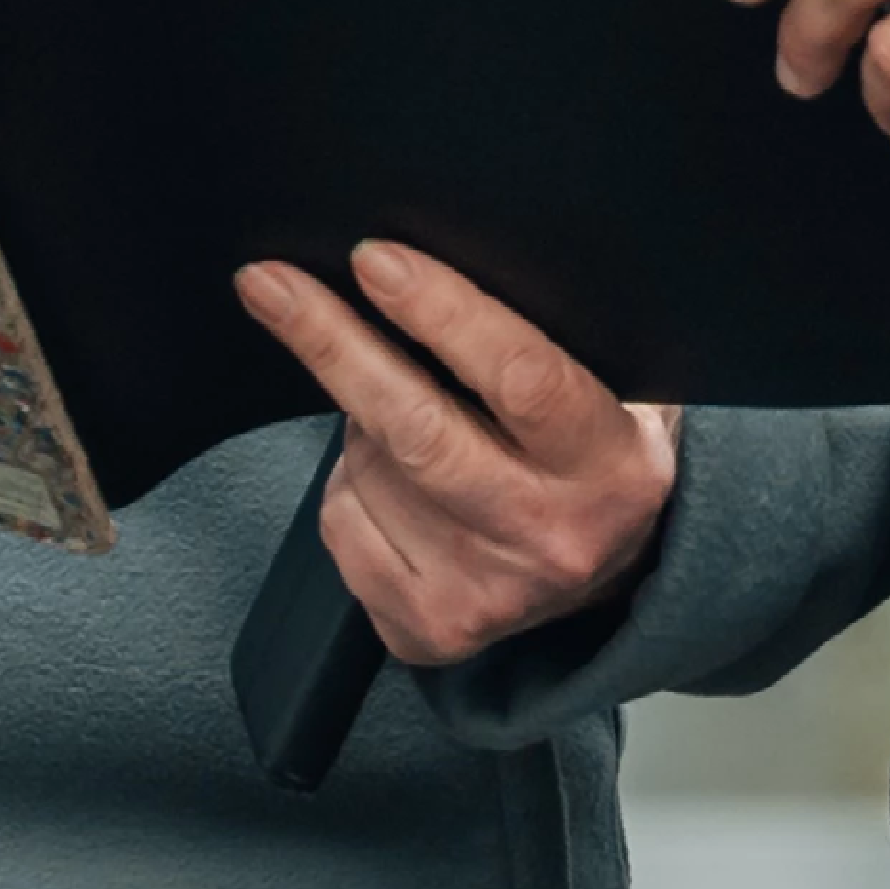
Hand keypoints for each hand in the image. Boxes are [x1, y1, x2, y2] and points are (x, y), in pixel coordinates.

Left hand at [242, 241, 680, 664]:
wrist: (614, 583)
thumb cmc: (594, 455)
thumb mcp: (617, 387)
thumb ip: (550, 335)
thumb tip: (425, 259)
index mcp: (612, 466)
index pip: (523, 377)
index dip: (442, 313)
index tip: (374, 260)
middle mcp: (551, 537)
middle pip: (417, 431)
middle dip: (333, 346)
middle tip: (272, 285)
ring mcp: (486, 593)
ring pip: (369, 471)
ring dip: (360, 422)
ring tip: (406, 412)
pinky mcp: (428, 628)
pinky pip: (343, 525)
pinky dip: (349, 483)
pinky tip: (393, 480)